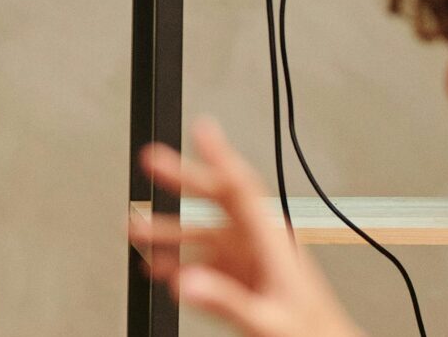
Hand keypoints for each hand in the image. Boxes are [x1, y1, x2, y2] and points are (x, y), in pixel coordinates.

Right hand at [128, 118, 366, 336]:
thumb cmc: (311, 332)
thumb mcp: (267, 319)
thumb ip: (226, 300)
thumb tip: (186, 281)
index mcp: (272, 243)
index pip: (242, 189)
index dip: (221, 156)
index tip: (202, 129)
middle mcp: (258, 245)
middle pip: (217, 200)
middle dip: (182, 179)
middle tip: (150, 161)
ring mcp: (248, 261)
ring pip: (202, 234)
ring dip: (170, 230)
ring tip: (136, 230)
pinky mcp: (240, 279)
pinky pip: (202, 262)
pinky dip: (178, 262)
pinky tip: (159, 268)